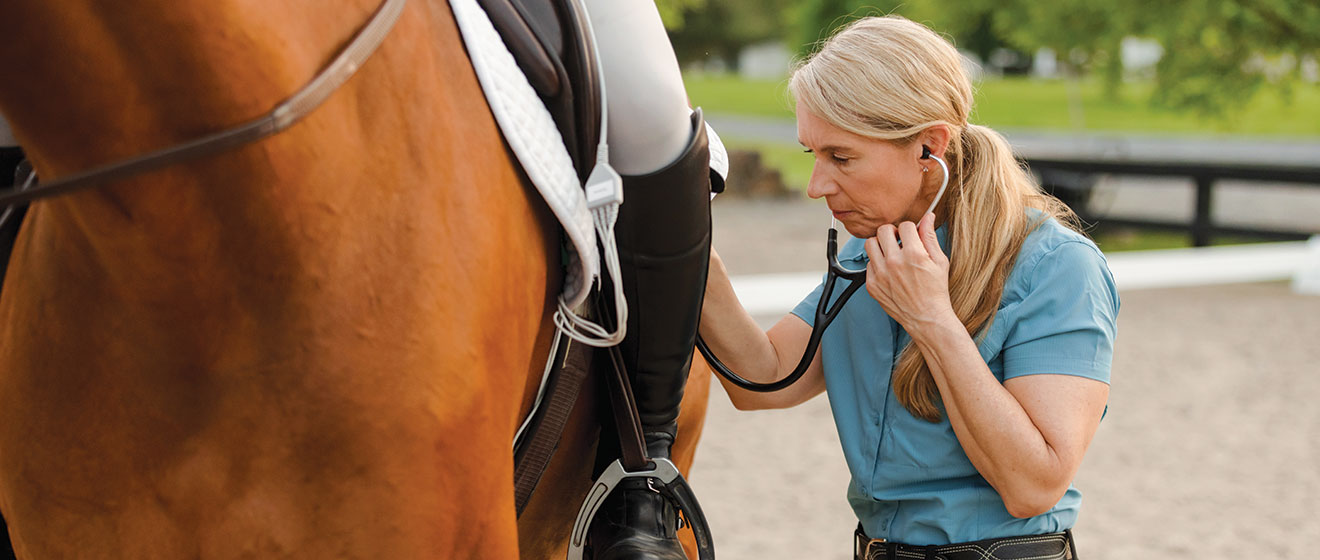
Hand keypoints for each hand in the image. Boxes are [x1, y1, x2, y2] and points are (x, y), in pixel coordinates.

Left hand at [863, 213, 955, 333]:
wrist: (926, 317)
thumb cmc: (935, 291)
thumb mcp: (939, 261)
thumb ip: (930, 237)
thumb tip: (929, 217)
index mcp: (913, 254)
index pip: (905, 225)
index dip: (910, 229)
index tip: (912, 236)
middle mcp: (894, 263)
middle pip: (883, 230)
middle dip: (892, 232)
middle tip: (899, 241)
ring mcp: (881, 274)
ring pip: (870, 244)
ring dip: (880, 245)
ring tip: (891, 253)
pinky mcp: (872, 285)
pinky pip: (868, 264)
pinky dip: (877, 263)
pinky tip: (889, 270)